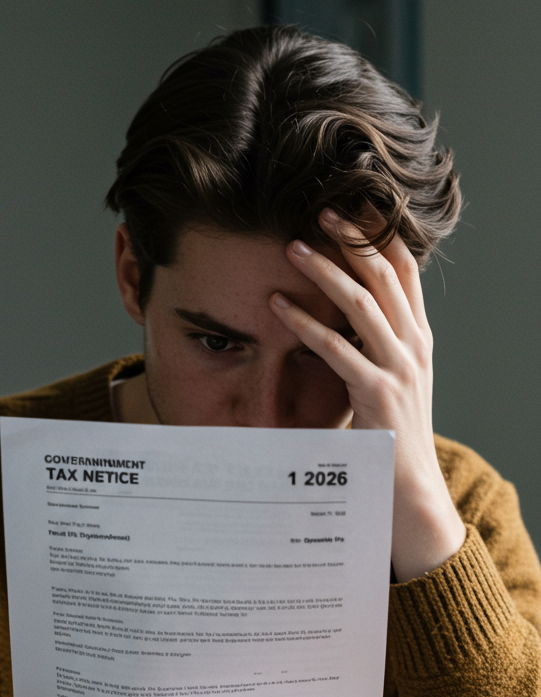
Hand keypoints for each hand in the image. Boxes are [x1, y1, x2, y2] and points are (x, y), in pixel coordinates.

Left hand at [270, 210, 465, 582]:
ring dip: (326, 271)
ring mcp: (399, 369)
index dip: (379, 234)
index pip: (405, 270)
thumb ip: (375, 346)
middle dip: (352, 238)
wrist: (410, 490)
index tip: (350, 205)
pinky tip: (277, 306)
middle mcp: (414, 346)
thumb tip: (343, 314)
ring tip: (292, 247)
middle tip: (318, 212)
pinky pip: (335, 348)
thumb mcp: (391, 381)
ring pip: (364, 303)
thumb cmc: (392, 437)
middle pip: (386, 274)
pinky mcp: (376, 393)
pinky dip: (304, 322)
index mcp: (419, 338)